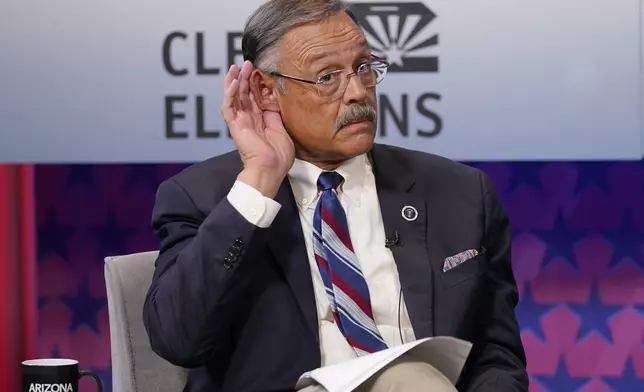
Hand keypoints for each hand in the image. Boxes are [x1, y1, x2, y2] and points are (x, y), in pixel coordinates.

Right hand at [221, 61, 294, 197]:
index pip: (256, 98)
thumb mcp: (282, 129)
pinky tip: (232, 81)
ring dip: (234, 81)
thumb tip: (274, 98)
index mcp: (260, 122)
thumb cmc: (279, 156)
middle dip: (244, 78)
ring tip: (237, 67)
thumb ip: (276, 114)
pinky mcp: (234, 125)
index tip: (260, 72)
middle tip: (248, 64)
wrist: (271, 168)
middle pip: (243, 95)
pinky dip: (228, 94)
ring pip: (233, 97)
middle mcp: (249, 120)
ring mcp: (240, 122)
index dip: (256, 85)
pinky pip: (228, 107)